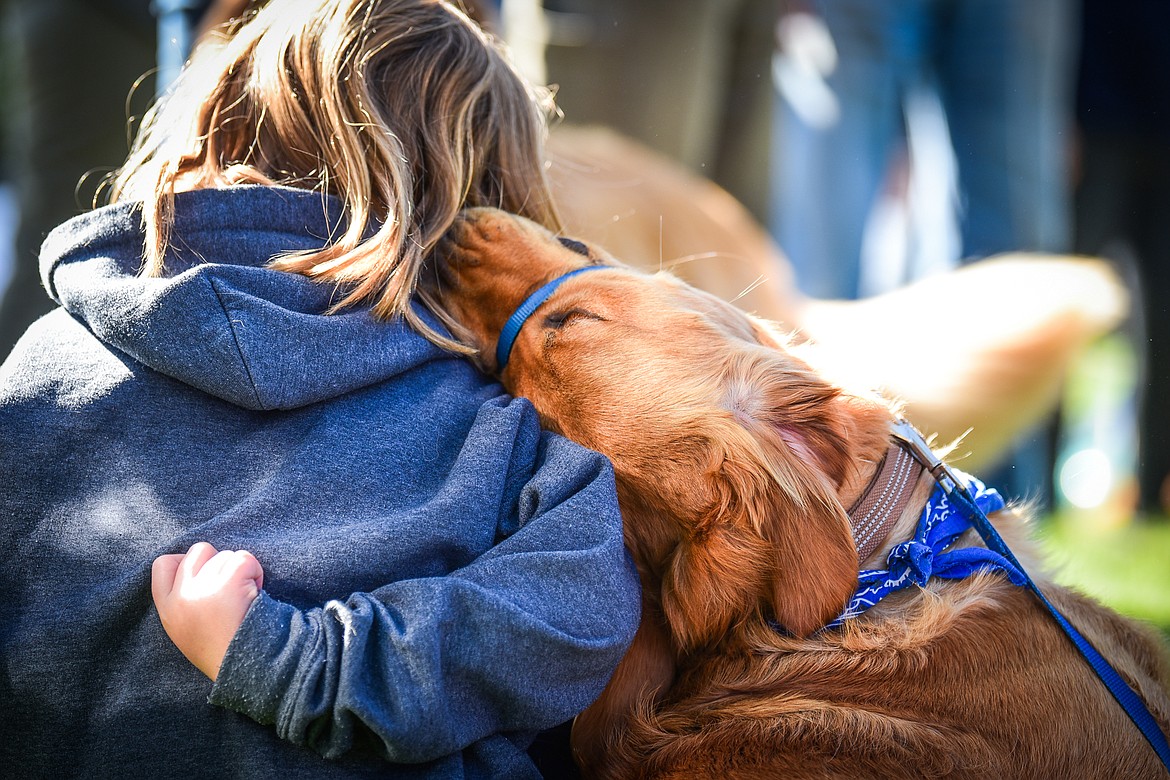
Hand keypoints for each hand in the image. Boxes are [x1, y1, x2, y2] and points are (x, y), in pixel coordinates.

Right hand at [151, 542, 264, 679]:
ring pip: (226, 555)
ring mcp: (204, 587)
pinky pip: (245, 558)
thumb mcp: (185, 628)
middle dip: (218, 562)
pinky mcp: (229, 581)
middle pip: (200, 551)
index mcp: (167, 608)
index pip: (163, 563)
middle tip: (230, 588)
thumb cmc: (221, 649)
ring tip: (243, 600)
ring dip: (239, 571)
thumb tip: (199, 566)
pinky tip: (255, 594)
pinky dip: (255, 572)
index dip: (186, 562)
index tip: (204, 577)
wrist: (243, 669)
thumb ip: (182, 599)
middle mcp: (181, 596)